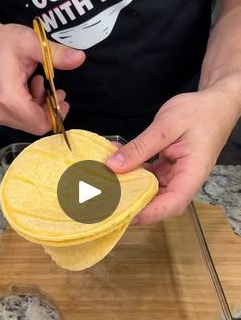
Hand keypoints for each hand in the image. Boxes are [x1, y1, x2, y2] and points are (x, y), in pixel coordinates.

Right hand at [0, 16, 84, 134]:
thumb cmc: (2, 41)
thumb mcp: (32, 43)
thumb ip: (56, 54)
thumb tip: (79, 58)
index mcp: (9, 99)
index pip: (40, 124)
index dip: (55, 114)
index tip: (62, 98)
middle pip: (34, 125)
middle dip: (48, 110)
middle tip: (53, 90)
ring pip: (27, 123)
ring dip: (38, 106)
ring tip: (39, 83)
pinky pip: (17, 118)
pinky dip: (28, 107)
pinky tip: (28, 88)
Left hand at [107, 87, 239, 224]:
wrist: (213, 104)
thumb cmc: (199, 113)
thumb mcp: (166, 126)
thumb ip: (140, 147)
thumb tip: (114, 165)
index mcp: (193, 173)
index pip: (173, 203)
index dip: (149, 213)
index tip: (126, 215)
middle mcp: (184, 180)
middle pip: (159, 203)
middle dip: (133, 204)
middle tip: (105, 201)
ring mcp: (174, 176)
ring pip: (150, 190)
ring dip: (129, 187)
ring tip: (105, 183)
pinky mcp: (166, 169)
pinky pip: (147, 176)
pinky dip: (131, 171)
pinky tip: (115, 162)